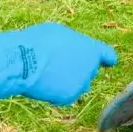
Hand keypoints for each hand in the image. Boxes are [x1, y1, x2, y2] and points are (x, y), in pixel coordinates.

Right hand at [0, 23, 116, 108]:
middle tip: (57, 63)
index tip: (108, 62)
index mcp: (92, 50)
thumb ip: (74, 44)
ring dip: (69, 81)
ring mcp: (82, 84)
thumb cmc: (38, 42)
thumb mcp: (60, 34)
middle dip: (78, 69)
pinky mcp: (70, 96)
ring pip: (78, 84)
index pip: (108, 56)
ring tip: (47, 72)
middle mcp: (92, 68)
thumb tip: (73, 51)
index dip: (106, 59)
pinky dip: (56, 91)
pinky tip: (43, 83)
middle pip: (89, 71)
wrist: (24, 62)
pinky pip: (65, 95)